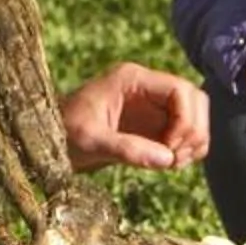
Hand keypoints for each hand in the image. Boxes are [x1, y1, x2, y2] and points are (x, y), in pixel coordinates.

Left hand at [61, 63, 210, 171]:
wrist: (50, 142)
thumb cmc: (63, 133)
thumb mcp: (90, 140)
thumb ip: (127, 148)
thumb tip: (167, 159)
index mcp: (132, 80)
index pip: (180, 89)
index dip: (185, 119)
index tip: (169, 147)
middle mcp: (148, 88)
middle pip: (195, 100)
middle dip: (192, 131)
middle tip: (173, 158)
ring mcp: (153, 106)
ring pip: (195, 117)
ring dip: (193, 142)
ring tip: (170, 164)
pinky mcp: (155, 125)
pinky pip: (186, 133)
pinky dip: (186, 150)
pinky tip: (168, 164)